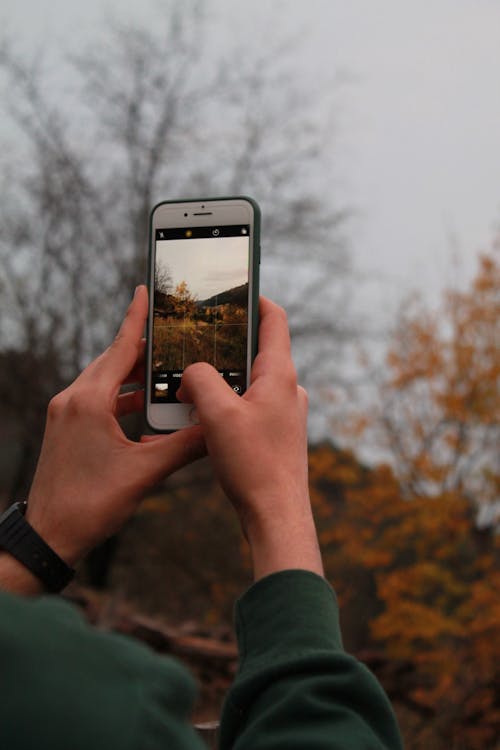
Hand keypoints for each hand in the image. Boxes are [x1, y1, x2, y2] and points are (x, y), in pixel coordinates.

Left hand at [7, 286, 203, 588]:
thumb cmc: (90, 505)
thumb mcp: (144, 472)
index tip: (144, 290)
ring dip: (134, 377)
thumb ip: (183, 447)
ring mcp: (66, 414)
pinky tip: (144, 407)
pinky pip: (98, 400)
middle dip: (142, 349)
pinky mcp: (66, 428)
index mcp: (89, 402)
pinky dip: (122, 398)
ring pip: (105, 381)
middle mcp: (73, 400)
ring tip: (164, 372)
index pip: (120, 348)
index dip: (136, 318)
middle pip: (113, 361)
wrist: (49, 536)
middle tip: (172, 337)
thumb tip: (217, 430)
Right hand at [177, 297, 322, 580]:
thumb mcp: (218, 414)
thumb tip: (191, 374)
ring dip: (221, 381)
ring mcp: (283, 413)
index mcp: (279, 375)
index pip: (274, 320)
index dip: (255, 300)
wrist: (276, 515)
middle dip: (224, 347)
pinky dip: (226, 405)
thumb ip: (199, 381)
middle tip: (196, 344)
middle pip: (256, 351)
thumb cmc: (254, 465)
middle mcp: (287, 390)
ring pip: (249, 382)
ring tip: (190, 387)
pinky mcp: (275, 434)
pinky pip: (248, 407)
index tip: (235, 290)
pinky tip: (203, 419)